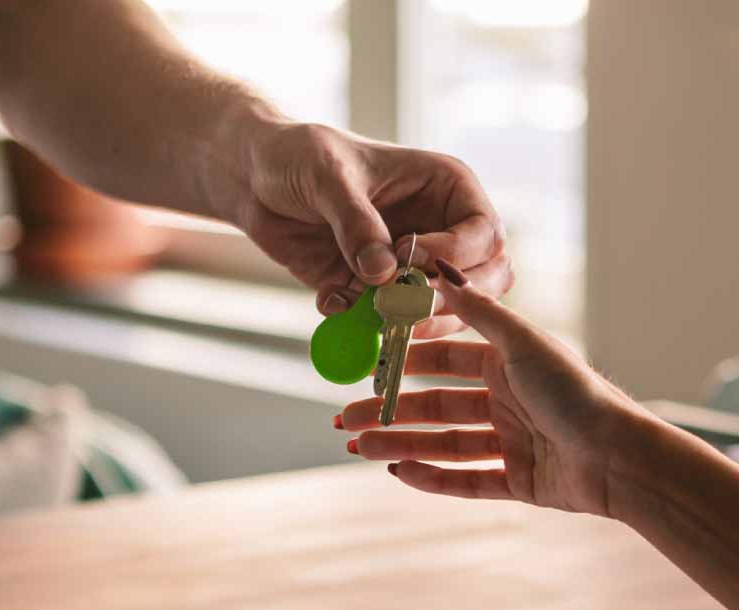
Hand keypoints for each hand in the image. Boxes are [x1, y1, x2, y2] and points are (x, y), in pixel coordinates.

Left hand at [239, 123, 507, 338]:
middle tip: (405, 306)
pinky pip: (390, 323)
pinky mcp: (379, 292)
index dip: (456, 254)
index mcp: (446, 188)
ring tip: (369, 314)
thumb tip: (385, 274)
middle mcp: (440, 229)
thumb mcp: (327, 177)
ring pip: (447, 311)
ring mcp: (413, 266)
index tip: (411, 258)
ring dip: (413, 321)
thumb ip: (357, 224)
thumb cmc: (299, 155)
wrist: (254, 178)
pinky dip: (365, 326)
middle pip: (484, 280)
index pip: (484, 233)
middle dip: (451, 299)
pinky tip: (331, 301)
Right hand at [337, 259, 648, 515]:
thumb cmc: (576, 392)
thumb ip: (478, 311)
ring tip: (359, 447)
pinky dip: (433, 478)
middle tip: (346, 418)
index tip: (367, 366)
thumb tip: (438, 269)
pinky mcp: (520, 482)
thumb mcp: (522, 343)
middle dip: (391, 412)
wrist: (619, 457)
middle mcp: (509, 402)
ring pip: (445, 445)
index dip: (405, 364)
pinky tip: (399, 472)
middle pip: (437, 407)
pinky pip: (467, 481)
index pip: (445, 363)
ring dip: (402, 445)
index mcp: (509, 366)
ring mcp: (513, 444)